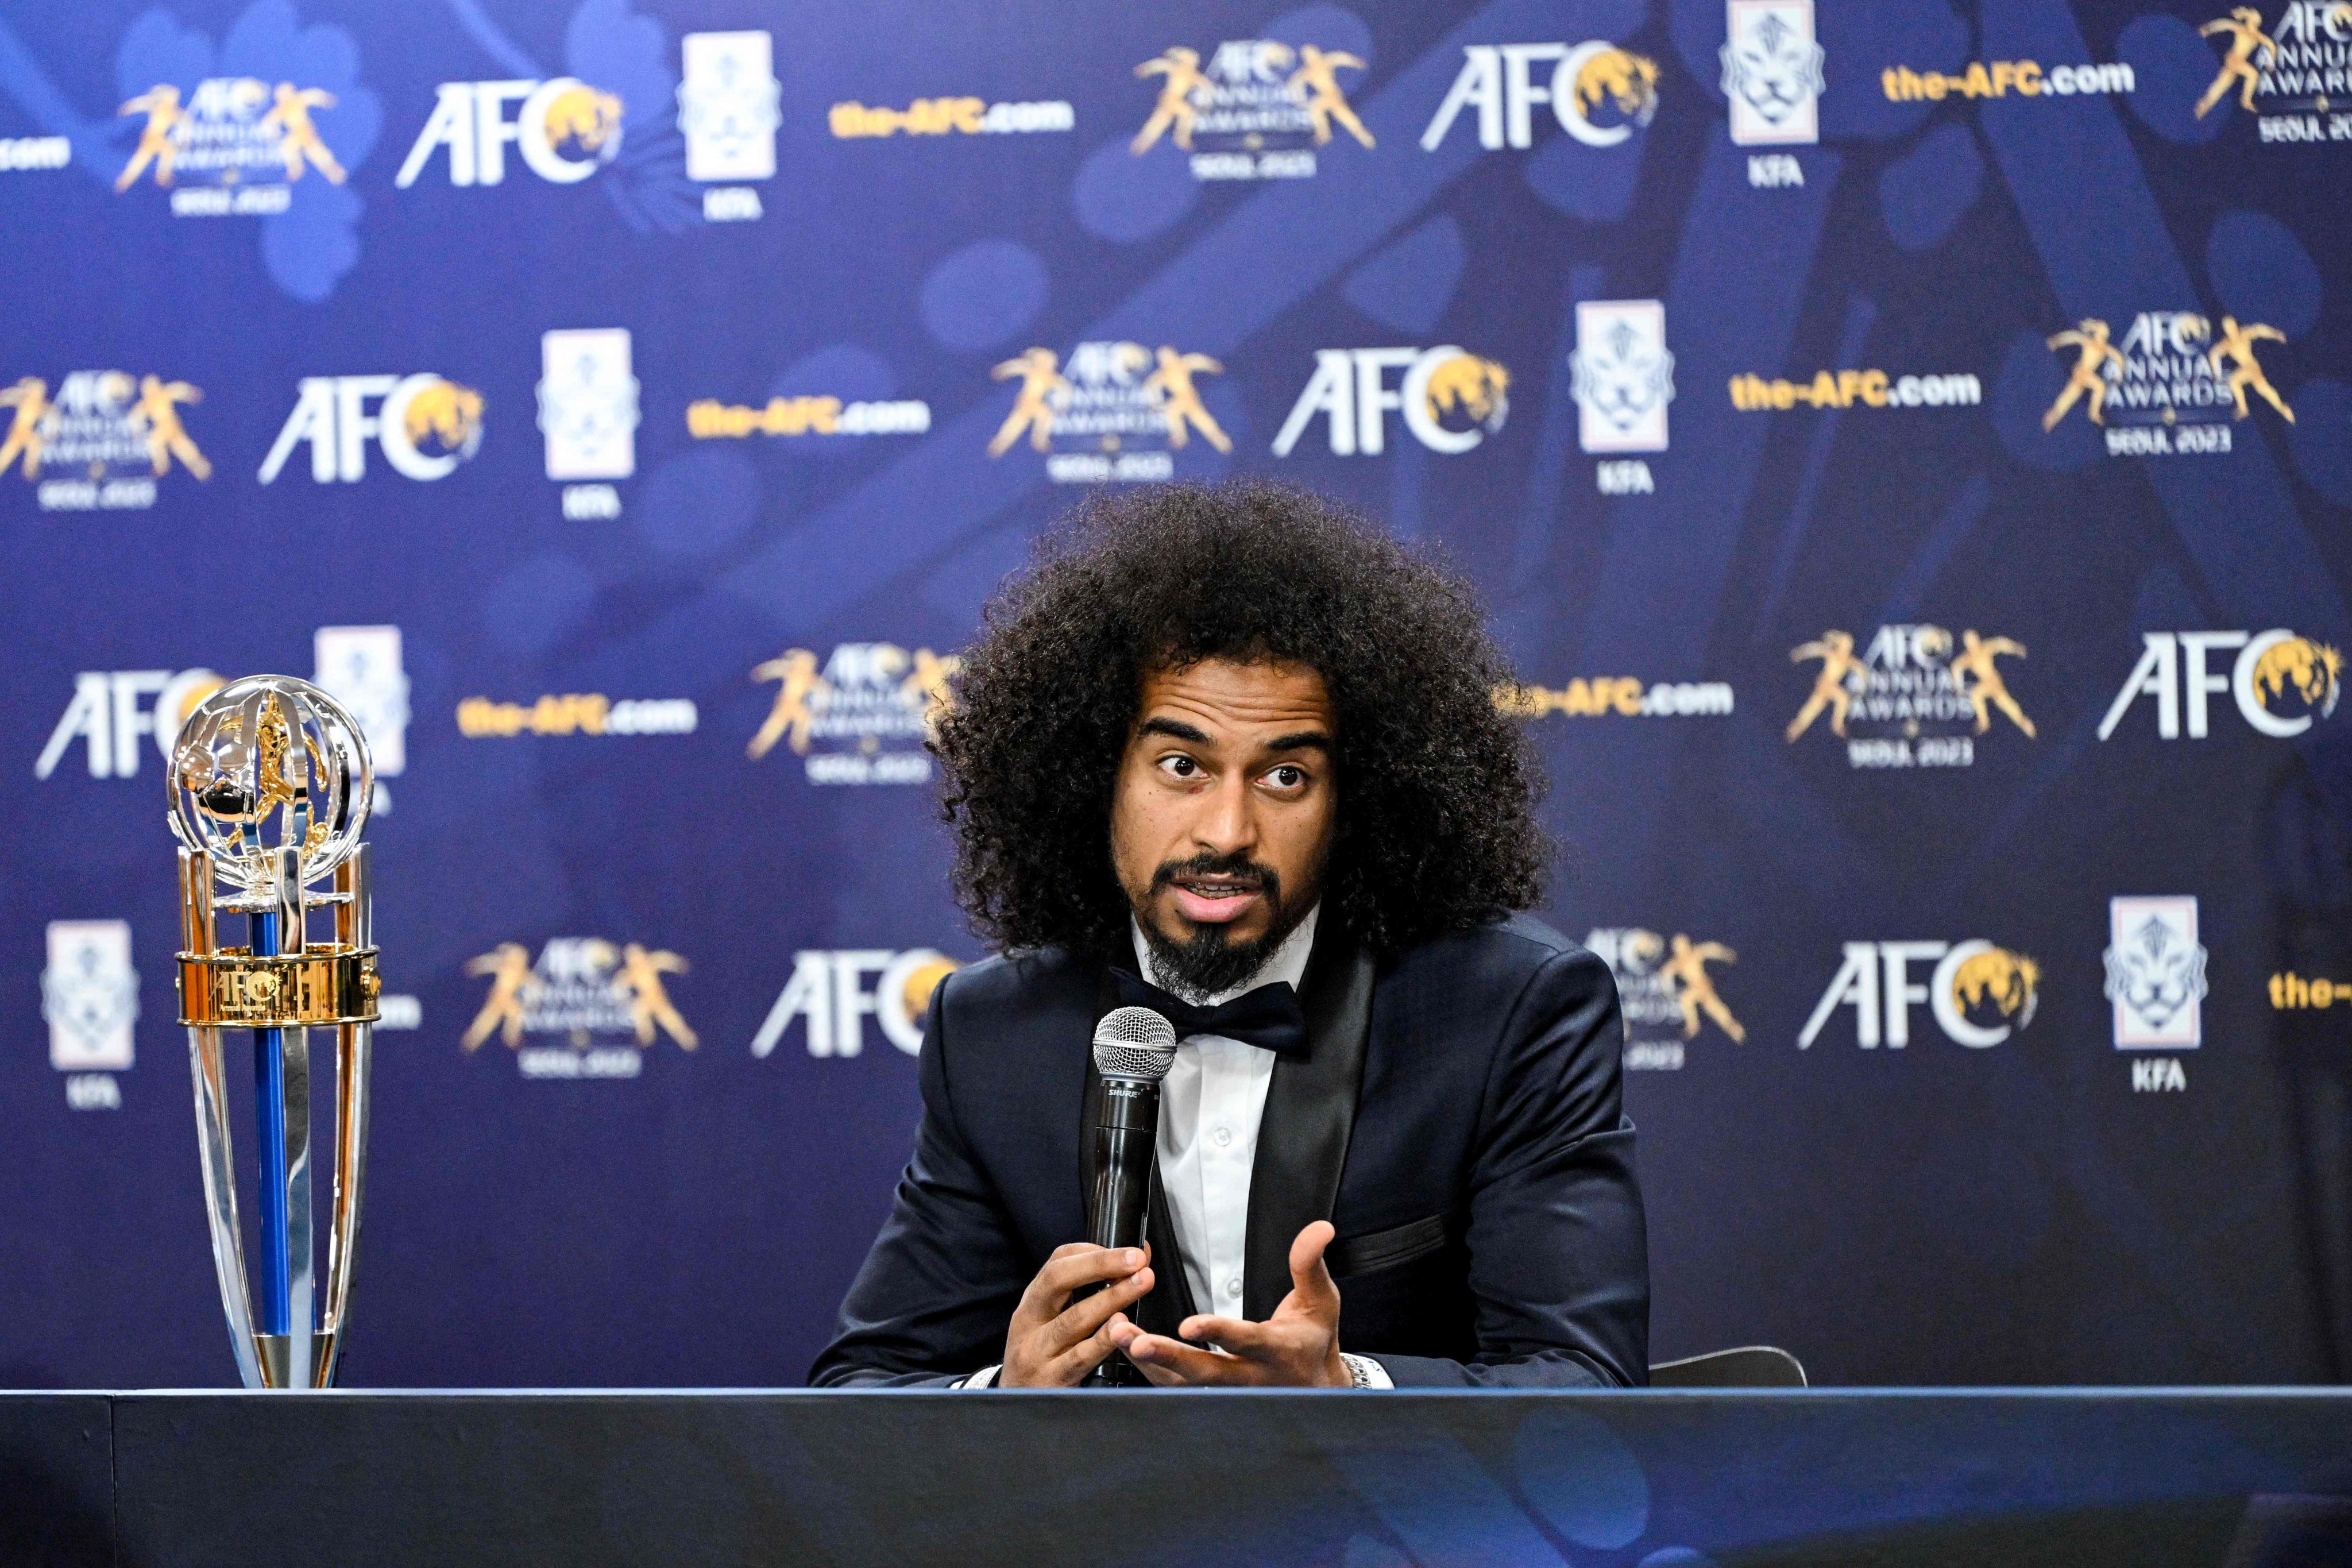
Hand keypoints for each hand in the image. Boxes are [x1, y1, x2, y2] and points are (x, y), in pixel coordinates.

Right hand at [997, 1243, 1155, 1386]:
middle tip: (1137, 1259)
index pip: (1057, 1263)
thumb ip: (1081, 1296)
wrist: (1014, 1405)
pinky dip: (1102, 1341)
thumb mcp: (1048, 1322)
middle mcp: (1029, 1321)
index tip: (1127, 1250)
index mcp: (1033, 1301)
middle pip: (1058, 1280)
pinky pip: (1079, 1358)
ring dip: (1112, 1297)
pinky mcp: (1050, 1380)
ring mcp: (1037, 1351)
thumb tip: (1129, 1263)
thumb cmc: (1042, 1356)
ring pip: (1074, 1318)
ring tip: (1142, 1282)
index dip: (1093, 1252)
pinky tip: (1122, 1328)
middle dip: (1100, 1264)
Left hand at [1106, 1221, 1349, 1386]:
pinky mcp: (1213, 1396)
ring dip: (1150, 1363)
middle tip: (1137, 1341)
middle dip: (1170, 1357)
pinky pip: (1177, 1388)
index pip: (1247, 1342)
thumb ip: (1309, 1263)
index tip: (1189, 1325)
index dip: (1218, 1333)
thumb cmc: (1313, 1339)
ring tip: (1118, 1336)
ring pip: (1185, 1384)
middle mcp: (1251, 1378)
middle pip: (1207, 1372)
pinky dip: (1151, 1370)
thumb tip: (1319, 1228)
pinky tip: (1127, 1347)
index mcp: (1278, 1351)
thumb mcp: (1321, 1299)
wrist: (1316, 1388)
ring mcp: (1230, 1392)